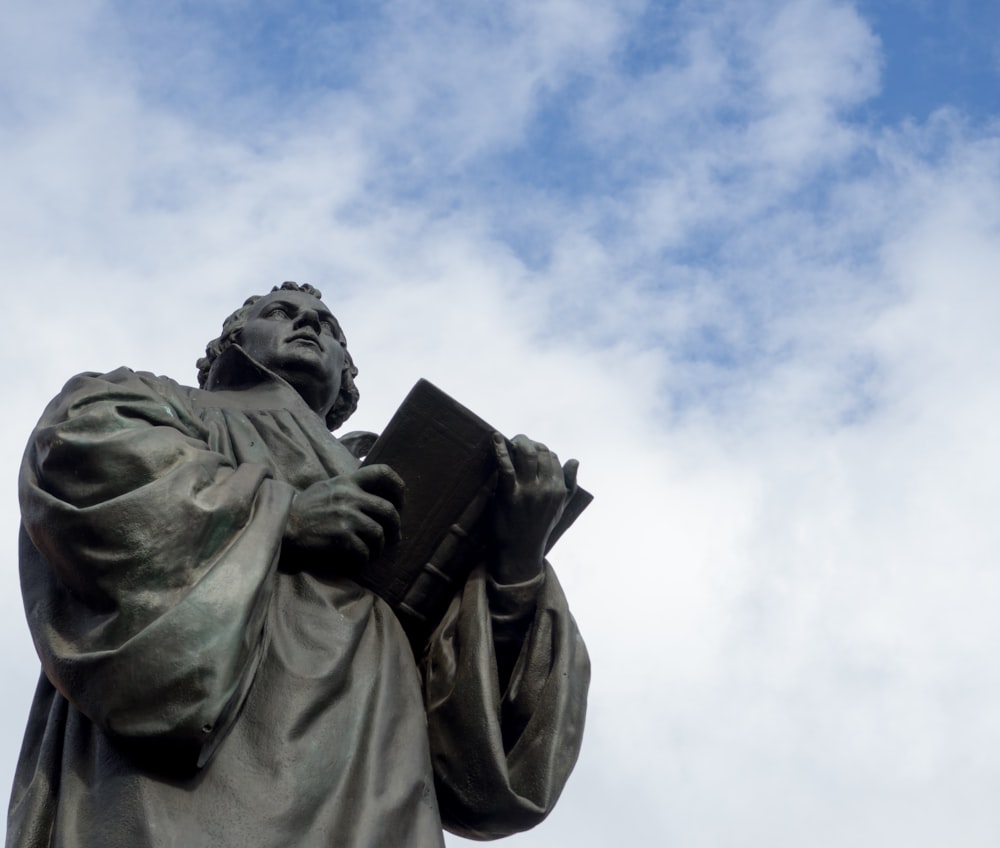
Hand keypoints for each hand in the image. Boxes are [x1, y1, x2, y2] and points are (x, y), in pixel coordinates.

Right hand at [284, 464, 403, 568]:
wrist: (282, 526)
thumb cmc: (304, 508)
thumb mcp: (327, 488)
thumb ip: (349, 488)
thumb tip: (374, 495)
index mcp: (347, 482)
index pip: (382, 473)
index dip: (397, 486)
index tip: (400, 500)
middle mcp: (350, 497)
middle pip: (388, 510)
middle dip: (395, 527)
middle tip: (394, 537)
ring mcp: (346, 517)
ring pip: (379, 534)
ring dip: (379, 547)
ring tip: (373, 552)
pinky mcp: (341, 537)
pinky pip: (365, 551)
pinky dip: (365, 558)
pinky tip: (359, 560)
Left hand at [491, 433, 577, 583]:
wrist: (520, 552)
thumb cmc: (539, 528)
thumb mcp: (560, 508)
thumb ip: (570, 484)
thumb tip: (574, 460)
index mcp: (559, 490)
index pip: (554, 458)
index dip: (542, 450)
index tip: (531, 449)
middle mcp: (547, 488)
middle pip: (541, 452)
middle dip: (530, 443)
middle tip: (519, 441)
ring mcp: (528, 491)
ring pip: (527, 454)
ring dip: (519, 442)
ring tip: (511, 440)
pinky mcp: (509, 494)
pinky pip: (506, 466)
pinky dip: (500, 449)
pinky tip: (496, 438)